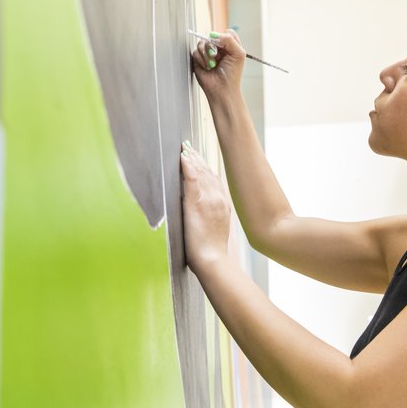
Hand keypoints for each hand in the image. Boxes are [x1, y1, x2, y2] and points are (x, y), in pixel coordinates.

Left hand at [180, 141, 231, 274]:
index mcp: (222, 204)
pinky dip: (188, 167)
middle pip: (207, 173)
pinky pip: (192, 180)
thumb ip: (210, 214)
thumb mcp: (215, 227)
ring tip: (184, 148)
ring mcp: (209, 200)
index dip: (204, 166)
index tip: (197, 156)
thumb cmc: (212, 250)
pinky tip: (183, 157)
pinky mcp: (197, 204)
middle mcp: (218, 198)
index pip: (213, 179)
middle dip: (197, 159)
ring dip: (191, 159)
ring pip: (200, 173)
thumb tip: (201, 208)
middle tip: (188, 147)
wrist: (213, 260)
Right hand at [191, 30, 246, 100]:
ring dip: (207, 54)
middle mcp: (219, 48)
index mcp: (230, 46)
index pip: (226, 33)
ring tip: (212, 64)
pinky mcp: (198, 59)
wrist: (221, 89)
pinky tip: (207, 67)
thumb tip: (213, 34)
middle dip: (213, 46)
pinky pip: (196, 51)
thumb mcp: (238, 54)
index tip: (224, 46)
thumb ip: (229, 40)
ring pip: (202, 43)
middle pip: (212, 36)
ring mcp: (208, 53)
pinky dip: (202, 60)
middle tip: (217, 56)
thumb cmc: (232, 74)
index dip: (224, 37)